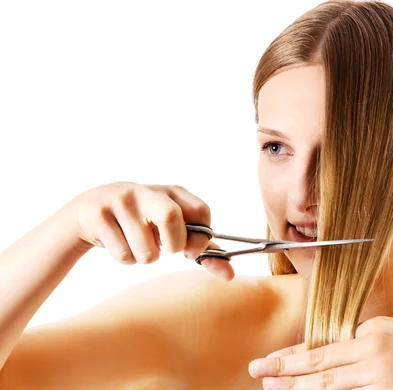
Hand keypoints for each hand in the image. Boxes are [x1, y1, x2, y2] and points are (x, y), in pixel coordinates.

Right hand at [65, 182, 233, 279]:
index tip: (191, 252)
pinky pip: (123, 254)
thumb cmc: (143, 223)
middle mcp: (149, 191)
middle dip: (173, 245)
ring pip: (146, 249)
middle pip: (172, 218)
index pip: (201, 210)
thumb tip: (230, 275)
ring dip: (145, 258)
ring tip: (137, 244)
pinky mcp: (99, 213)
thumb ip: (202, 249)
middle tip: (165, 249)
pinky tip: (119, 243)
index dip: (200, 237)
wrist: (90, 212)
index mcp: (173, 192)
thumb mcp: (171, 228)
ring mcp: (122, 200)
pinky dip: (126, 259)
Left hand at [249, 316, 392, 388]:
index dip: (295, 354)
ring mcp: (381, 372)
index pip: (324, 344)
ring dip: (299, 388)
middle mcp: (372, 347)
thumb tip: (338, 356)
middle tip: (256, 371)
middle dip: (284, 369)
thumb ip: (367, 345)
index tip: (272, 360)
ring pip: (330, 384)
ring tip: (272, 389)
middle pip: (320, 363)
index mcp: (372, 330)